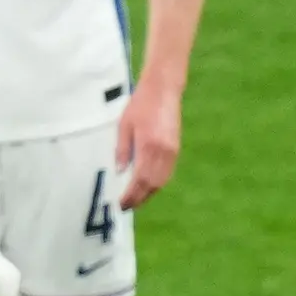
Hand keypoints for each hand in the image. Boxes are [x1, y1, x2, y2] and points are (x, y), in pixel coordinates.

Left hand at [115, 82, 181, 210]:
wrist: (164, 89)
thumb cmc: (141, 104)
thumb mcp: (124, 125)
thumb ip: (122, 149)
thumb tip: (120, 171)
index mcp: (148, 146)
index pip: (139, 180)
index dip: (131, 195)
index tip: (122, 204)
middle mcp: (163, 153)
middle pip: (152, 185)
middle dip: (139, 198)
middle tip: (127, 206)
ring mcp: (172, 152)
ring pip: (161, 181)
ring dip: (149, 193)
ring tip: (136, 199)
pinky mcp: (176, 149)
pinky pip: (167, 173)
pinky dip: (157, 183)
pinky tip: (147, 186)